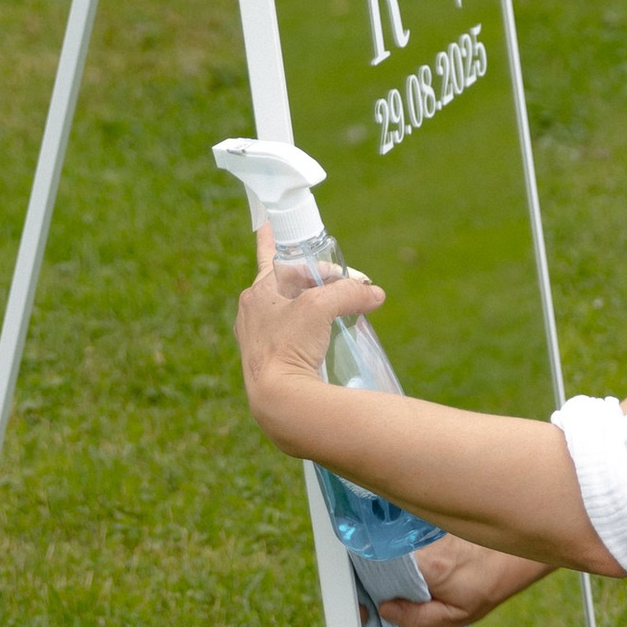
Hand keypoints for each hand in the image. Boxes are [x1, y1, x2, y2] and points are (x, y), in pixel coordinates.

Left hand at [234, 223, 382, 439]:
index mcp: (256, 294)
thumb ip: (349, 293)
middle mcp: (252, 315)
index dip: (271, 239)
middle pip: (287, 285)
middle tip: (342, 282)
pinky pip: (293, 337)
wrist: (279, 401)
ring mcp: (259, 341)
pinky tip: (327, 339)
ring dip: (314, 307)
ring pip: (291, 312)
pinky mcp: (271, 363)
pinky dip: (311, 332)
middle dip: (314, 281)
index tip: (266, 225)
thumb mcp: (320, 307)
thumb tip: (374, 293)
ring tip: (339, 311)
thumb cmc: (289, 346)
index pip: (267, 255)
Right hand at [373, 536, 553, 626]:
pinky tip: (405, 559)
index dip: (368, 583)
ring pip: (390, 542)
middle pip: (380, 553)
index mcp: (426, 565)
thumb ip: (418, 619)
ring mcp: (423, 526)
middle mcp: (421, 540)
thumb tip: (386, 610)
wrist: (515, 552)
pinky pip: (403, 534)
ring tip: (393, 578)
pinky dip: (399, 546)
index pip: (378, 568)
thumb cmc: (488, 584)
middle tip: (381, 592)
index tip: (370, 598)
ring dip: (387, 558)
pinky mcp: (427, 520)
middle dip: (375, 573)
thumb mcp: (456, 616)